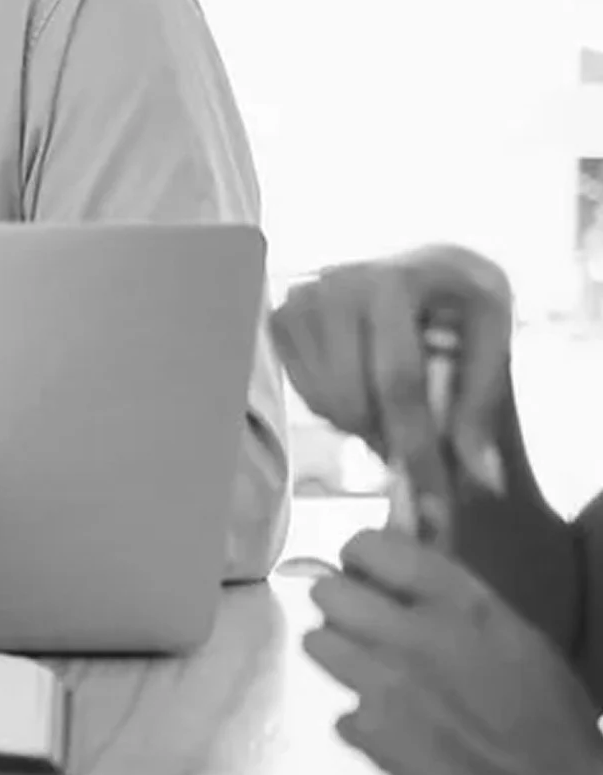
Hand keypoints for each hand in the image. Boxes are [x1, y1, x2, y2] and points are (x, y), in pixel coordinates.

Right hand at [270, 245, 515, 508]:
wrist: (430, 269)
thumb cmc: (466, 305)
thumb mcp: (493, 343)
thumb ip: (481, 408)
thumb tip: (482, 481)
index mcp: (393, 282)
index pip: (398, 382)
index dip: (417, 447)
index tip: (436, 505)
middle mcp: (336, 284)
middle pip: (351, 399)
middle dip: (390, 441)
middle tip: (422, 453)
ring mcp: (302, 299)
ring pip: (325, 403)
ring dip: (365, 425)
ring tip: (399, 407)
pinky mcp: (282, 317)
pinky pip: (306, 394)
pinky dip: (339, 407)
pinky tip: (366, 386)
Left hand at [306, 527, 602, 774]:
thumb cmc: (553, 720)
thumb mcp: (516, 640)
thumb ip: (453, 604)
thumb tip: (397, 578)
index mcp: (462, 604)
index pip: (371, 545)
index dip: (362, 558)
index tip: (369, 574)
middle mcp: (413, 633)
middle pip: (326, 591)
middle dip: (341, 606)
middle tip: (365, 627)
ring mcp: (382, 682)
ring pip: (318, 643)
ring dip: (341, 658)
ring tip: (375, 677)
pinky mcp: (367, 731)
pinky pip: (340, 710)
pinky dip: (361, 722)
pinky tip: (395, 733)